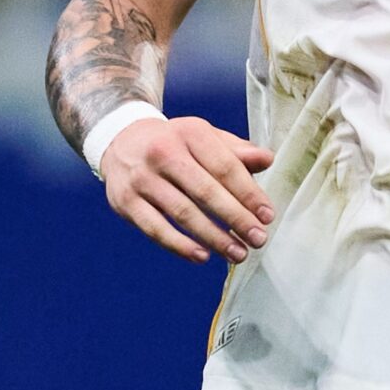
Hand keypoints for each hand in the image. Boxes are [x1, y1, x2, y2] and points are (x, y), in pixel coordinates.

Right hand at [100, 116, 274, 264]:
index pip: (225, 167)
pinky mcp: (126, 202)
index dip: (249, 193)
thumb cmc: (175, 143)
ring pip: (182, 213)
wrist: (122, 141)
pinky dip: (180, 246)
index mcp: (190, 133)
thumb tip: (267, 159)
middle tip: (258, 239)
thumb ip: (236, 151)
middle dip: (236, 219)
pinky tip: (202, 256)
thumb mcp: (204, 137)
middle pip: (205, 191)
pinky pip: (156, 229)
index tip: (267, 216)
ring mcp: (142, 179)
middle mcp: (163, 153)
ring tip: (237, 253)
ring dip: (214, 238)